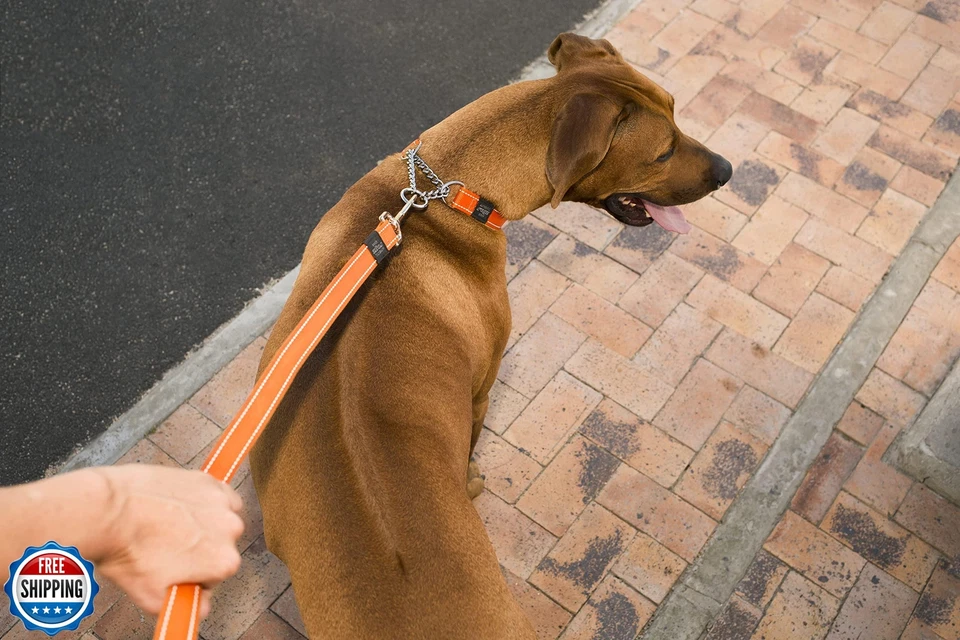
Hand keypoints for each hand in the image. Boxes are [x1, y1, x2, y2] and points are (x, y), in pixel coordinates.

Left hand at [90, 465, 244, 617]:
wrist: (107, 511)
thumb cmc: (125, 551)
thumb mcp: (152, 599)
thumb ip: (185, 607)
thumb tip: (199, 605)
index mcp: (223, 562)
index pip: (215, 576)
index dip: (193, 576)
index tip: (175, 571)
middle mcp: (230, 530)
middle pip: (220, 546)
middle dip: (200, 549)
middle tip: (167, 548)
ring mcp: (219, 502)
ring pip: (221, 520)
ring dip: (205, 524)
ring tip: (170, 525)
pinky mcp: (206, 480)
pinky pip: (218, 494)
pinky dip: (205, 501)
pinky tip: (180, 506)